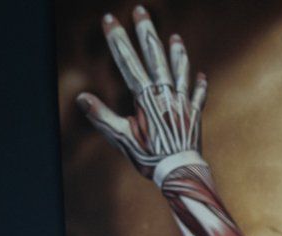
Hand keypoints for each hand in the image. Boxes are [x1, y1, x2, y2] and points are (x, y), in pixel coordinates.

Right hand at [77, 7, 206, 182]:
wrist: (181, 174)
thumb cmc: (149, 158)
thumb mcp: (121, 138)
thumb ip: (102, 116)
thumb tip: (81, 98)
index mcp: (146, 98)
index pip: (128, 62)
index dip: (117, 40)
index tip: (109, 19)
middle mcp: (166, 95)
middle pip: (155, 57)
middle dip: (146, 32)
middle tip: (141, 10)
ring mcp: (183, 103)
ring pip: (180, 71)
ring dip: (177, 53)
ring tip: (175, 36)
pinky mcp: (195, 115)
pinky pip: (198, 95)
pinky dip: (199, 84)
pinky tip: (201, 74)